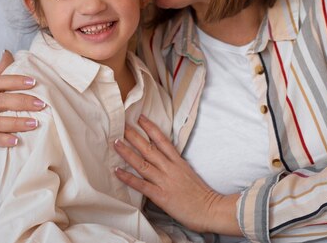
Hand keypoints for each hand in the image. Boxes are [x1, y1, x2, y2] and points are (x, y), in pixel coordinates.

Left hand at [114, 115, 241, 235]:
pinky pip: (141, 184)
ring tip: (116, 143)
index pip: (163, 140)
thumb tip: (164, 161)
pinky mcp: (161, 195)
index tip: (141, 118)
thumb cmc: (201, 195)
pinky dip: (128, 178)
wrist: (210, 209)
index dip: (151, 128)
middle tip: (122, 125)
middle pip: (149, 148)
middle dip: (135, 136)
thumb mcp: (189, 173)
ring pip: (143, 163)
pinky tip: (117, 171)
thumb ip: (176, 167)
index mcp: (178, 162)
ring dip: (128, 153)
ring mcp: (165, 181)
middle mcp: (170, 168)